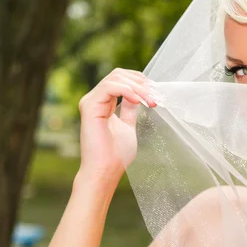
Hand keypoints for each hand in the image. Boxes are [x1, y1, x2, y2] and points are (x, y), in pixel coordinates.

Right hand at [77, 68, 156, 185]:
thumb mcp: (128, 125)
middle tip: (156, 97)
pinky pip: (110, 87)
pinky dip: (128, 90)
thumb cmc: (116, 154)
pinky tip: (139, 100)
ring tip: (150, 101)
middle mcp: (94, 100)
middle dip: (142, 83)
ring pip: (116, 78)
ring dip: (138, 87)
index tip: (157, 94)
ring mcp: (90, 102)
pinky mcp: (89, 106)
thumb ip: (130, 109)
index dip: (141, 82)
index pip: (121, 79)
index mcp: (103, 103)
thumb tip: (138, 95)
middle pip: (119, 74)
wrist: (106, 171)